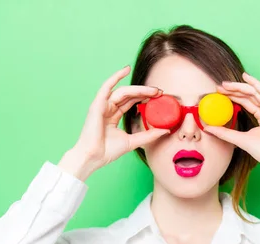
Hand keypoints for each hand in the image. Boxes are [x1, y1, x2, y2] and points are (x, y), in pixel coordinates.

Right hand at [59, 66, 169, 180]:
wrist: (93, 158)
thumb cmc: (107, 152)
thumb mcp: (133, 141)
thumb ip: (148, 135)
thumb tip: (166, 131)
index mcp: (113, 116)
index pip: (131, 102)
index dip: (145, 98)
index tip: (159, 97)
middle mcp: (107, 108)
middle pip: (129, 95)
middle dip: (145, 92)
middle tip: (160, 92)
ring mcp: (102, 105)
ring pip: (123, 91)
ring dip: (139, 89)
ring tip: (153, 90)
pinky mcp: (97, 105)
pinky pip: (107, 86)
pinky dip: (115, 77)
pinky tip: (126, 69)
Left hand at [203, 72, 259, 177]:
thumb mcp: (239, 139)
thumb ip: (224, 133)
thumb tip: (207, 128)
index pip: (246, 102)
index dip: (233, 96)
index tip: (219, 94)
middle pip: (249, 95)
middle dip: (234, 90)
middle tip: (219, 87)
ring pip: (254, 92)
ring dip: (239, 86)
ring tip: (225, 84)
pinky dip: (255, 83)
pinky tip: (246, 77)